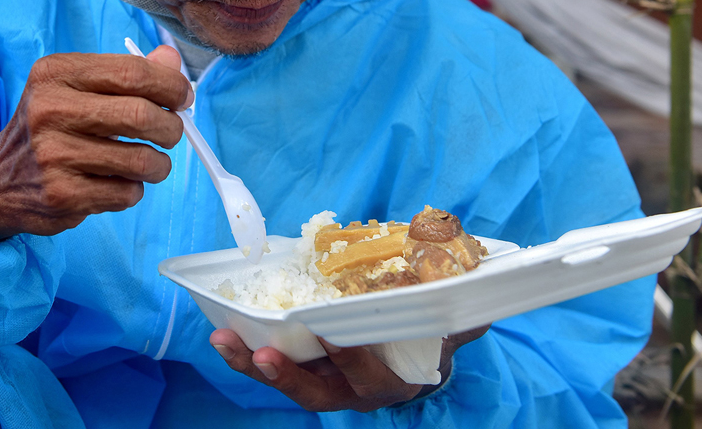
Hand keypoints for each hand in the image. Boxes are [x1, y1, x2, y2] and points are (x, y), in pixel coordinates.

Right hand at [0, 46, 191, 238]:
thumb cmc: (48, 128)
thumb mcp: (75, 87)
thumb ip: (126, 72)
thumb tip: (171, 60)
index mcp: (55, 74)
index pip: (132, 72)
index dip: (170, 85)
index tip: (183, 97)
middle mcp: (49, 111)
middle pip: (141, 115)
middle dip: (171, 127)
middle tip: (172, 133)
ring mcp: (54, 156)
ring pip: (141, 160)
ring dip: (158, 164)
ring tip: (149, 163)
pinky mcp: (61, 196)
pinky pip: (126, 193)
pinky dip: (133, 189)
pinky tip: (116, 182)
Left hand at [208, 325, 489, 411]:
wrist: (408, 359)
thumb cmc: (426, 340)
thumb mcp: (445, 333)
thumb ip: (460, 321)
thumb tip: (480, 307)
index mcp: (388, 384)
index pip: (369, 378)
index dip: (351, 360)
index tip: (332, 337)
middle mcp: (350, 394)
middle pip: (314, 393)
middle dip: (286, 376)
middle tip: (263, 354)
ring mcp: (321, 384)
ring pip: (282, 382)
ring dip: (251, 364)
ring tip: (222, 341)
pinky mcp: (299, 369)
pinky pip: (268, 366)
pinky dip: (244, 352)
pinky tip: (220, 332)